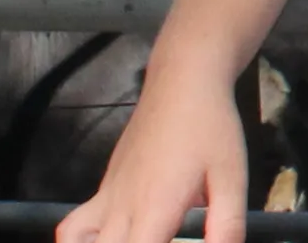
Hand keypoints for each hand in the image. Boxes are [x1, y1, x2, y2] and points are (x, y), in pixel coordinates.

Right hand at [61, 74, 247, 242]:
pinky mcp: (105, 185)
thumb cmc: (210, 126)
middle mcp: (121, 206)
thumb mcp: (232, 178)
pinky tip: (115, 237)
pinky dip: (82, 239)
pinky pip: (76, 223)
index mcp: (154, 208)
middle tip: (160, 239)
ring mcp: (107, 195)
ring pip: (75, 238)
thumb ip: (227, 225)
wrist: (182, 81)